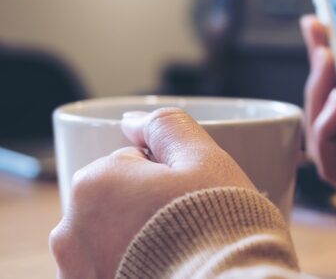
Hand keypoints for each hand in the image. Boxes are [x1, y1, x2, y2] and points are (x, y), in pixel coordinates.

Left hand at [49, 108, 254, 278]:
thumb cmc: (217, 226)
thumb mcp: (204, 159)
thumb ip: (166, 127)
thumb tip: (132, 120)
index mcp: (94, 184)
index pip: (131, 164)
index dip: (167, 178)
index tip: (189, 197)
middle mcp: (69, 231)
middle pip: (114, 204)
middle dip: (144, 211)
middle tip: (185, 228)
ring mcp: (76, 272)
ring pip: (108, 242)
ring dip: (134, 244)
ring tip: (175, 257)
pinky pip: (108, 271)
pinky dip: (129, 270)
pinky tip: (163, 273)